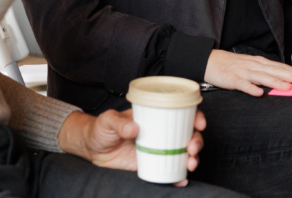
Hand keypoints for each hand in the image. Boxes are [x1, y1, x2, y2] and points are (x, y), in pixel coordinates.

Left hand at [57, 109, 207, 184]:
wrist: (92, 149)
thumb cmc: (101, 128)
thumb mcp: (107, 120)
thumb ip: (118, 123)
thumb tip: (134, 127)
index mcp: (153, 116)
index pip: (179, 112)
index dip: (194, 116)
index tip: (199, 123)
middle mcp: (160, 132)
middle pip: (187, 134)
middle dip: (197, 141)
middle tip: (192, 149)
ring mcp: (158, 149)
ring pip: (183, 153)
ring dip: (192, 158)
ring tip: (190, 164)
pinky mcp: (152, 164)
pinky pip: (170, 170)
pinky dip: (179, 176)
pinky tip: (181, 180)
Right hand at [204, 49, 291, 96]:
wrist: (209, 60)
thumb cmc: (232, 65)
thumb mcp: (250, 65)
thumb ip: (265, 72)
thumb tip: (283, 80)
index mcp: (259, 62)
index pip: (279, 67)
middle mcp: (253, 65)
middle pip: (275, 71)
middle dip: (291, 76)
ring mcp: (242, 72)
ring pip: (261, 77)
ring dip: (275, 82)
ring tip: (288, 88)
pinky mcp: (231, 79)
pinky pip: (242, 84)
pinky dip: (250, 88)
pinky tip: (259, 93)